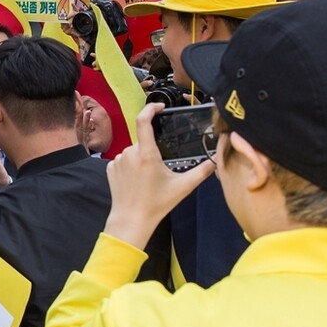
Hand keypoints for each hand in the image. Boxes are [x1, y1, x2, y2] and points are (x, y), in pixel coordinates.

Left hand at [102, 103, 214, 249]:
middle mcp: (129, 153)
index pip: (143, 121)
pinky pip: (124, 160)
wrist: (131, 219)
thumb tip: (216, 160)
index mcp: (146, 154)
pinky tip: (136, 181)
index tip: (160, 107)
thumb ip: (202, 171)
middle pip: (144, 142)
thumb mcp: (183, 186)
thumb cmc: (156, 204)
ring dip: (142, 159)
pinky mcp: (110, 168)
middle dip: (153, 150)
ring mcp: (118, 160)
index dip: (151, 109)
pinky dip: (131, 166)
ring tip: (148, 180)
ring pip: (134, 152)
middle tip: (160, 170)